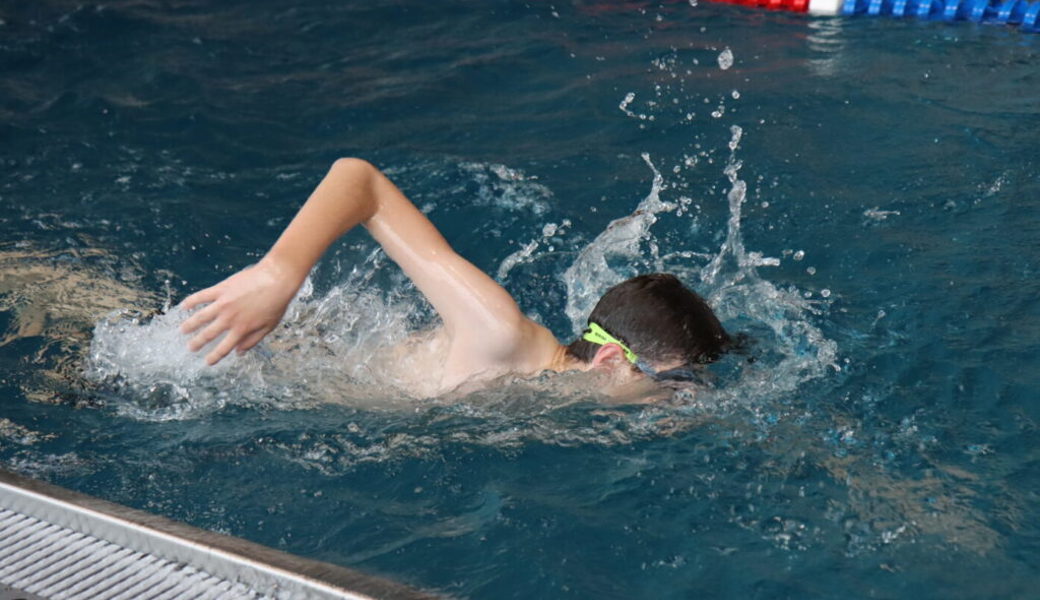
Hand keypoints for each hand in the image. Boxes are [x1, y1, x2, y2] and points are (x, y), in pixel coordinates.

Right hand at [179, 258, 301, 364]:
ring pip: (201, 317)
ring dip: (190, 325)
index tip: (207, 362)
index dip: (214, 357)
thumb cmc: (276, 303)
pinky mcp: (221, 289)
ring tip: (183, 330)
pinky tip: (184, 306)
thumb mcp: (268, 326)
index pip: (224, 348)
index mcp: (242, 329)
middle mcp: (229, 318)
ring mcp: (223, 303)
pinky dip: (191, 301)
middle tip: (190, 348)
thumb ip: (252, 340)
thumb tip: (239, 352)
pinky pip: (202, 296)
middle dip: (197, 343)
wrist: (276, 279)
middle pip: (208, 334)